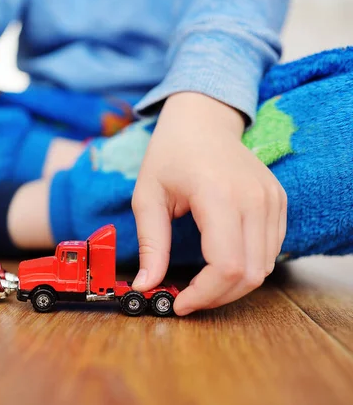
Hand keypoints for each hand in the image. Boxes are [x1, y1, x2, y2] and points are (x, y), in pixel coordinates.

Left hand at [131, 92, 286, 314]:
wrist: (202, 120)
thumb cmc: (170, 153)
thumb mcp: (147, 196)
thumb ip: (150, 244)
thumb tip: (145, 286)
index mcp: (218, 194)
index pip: (227, 265)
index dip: (204, 294)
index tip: (179, 303)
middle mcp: (254, 198)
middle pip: (250, 274)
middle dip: (216, 297)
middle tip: (187, 299)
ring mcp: (271, 200)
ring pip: (264, 268)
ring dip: (232, 287)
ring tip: (201, 284)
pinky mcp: (278, 202)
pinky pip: (270, 251)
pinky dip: (247, 268)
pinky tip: (219, 265)